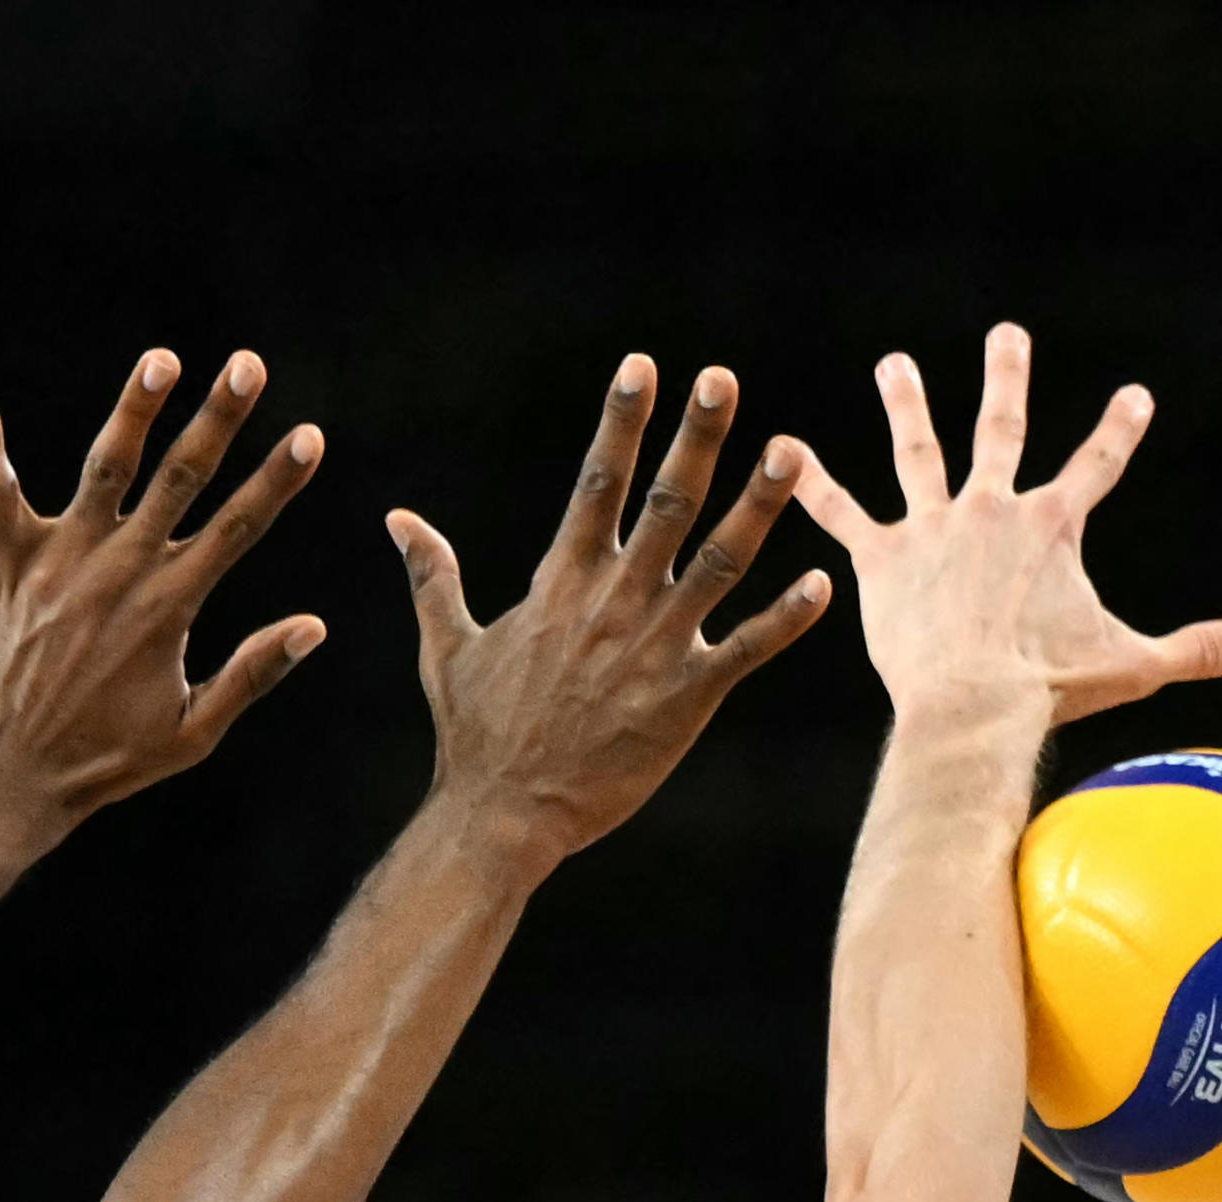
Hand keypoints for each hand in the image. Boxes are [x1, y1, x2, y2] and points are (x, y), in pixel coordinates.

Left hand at [0, 348, 326, 828]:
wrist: (10, 778)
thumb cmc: (107, 761)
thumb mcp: (193, 732)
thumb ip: (252, 673)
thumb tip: (315, 627)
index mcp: (172, 605)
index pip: (240, 526)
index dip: (279, 478)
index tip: (310, 433)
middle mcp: (120, 570)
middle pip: (181, 477)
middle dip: (220, 418)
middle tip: (249, 363)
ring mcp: (62, 561)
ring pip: (105, 468)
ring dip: (133, 410)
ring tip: (161, 360)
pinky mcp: (8, 564)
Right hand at [388, 355, 834, 880]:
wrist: (502, 815)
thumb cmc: (474, 735)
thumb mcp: (445, 645)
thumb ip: (433, 575)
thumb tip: (398, 519)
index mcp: (561, 582)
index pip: (597, 483)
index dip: (622, 423)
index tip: (643, 367)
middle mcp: (614, 602)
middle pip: (667, 503)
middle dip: (697, 437)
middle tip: (723, 378)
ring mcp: (655, 648)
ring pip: (719, 562)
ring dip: (758, 506)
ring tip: (792, 452)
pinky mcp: (686, 699)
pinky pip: (747, 650)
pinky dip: (786, 617)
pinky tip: (823, 582)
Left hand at [793, 322, 1221, 728]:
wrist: (972, 707)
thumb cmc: (1051, 690)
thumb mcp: (1135, 664)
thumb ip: (1200, 646)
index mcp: (1050, 527)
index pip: (1096, 465)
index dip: (1118, 429)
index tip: (1134, 394)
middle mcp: (990, 510)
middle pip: (1000, 429)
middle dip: (1007, 377)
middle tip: (1007, 333)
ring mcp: (933, 530)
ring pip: (918, 453)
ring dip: (906, 405)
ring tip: (894, 365)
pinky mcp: (882, 560)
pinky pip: (841, 514)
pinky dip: (813, 484)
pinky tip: (786, 449)